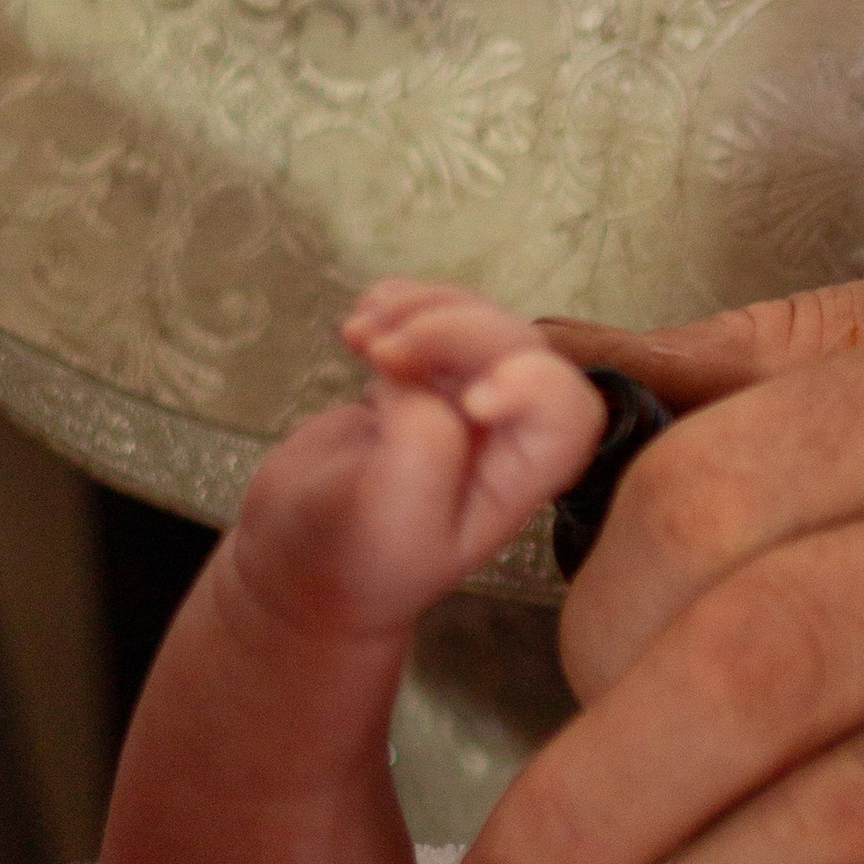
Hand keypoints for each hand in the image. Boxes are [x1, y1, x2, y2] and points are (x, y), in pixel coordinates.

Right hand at [233, 281, 605, 636]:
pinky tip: (357, 325)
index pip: (569, 413)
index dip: (534, 387)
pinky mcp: (421, 377)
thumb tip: (418, 380)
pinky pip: (433, 314)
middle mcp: (504, 436)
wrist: (294, 561)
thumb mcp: (389, 521)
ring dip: (422, 308)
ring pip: (477, 320)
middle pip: (519, 349)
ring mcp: (463, 400)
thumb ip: (422, 448)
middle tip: (380, 349)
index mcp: (518, 481)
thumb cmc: (349, 559)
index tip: (469, 402)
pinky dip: (399, 302)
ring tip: (358, 333)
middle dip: (455, 331)